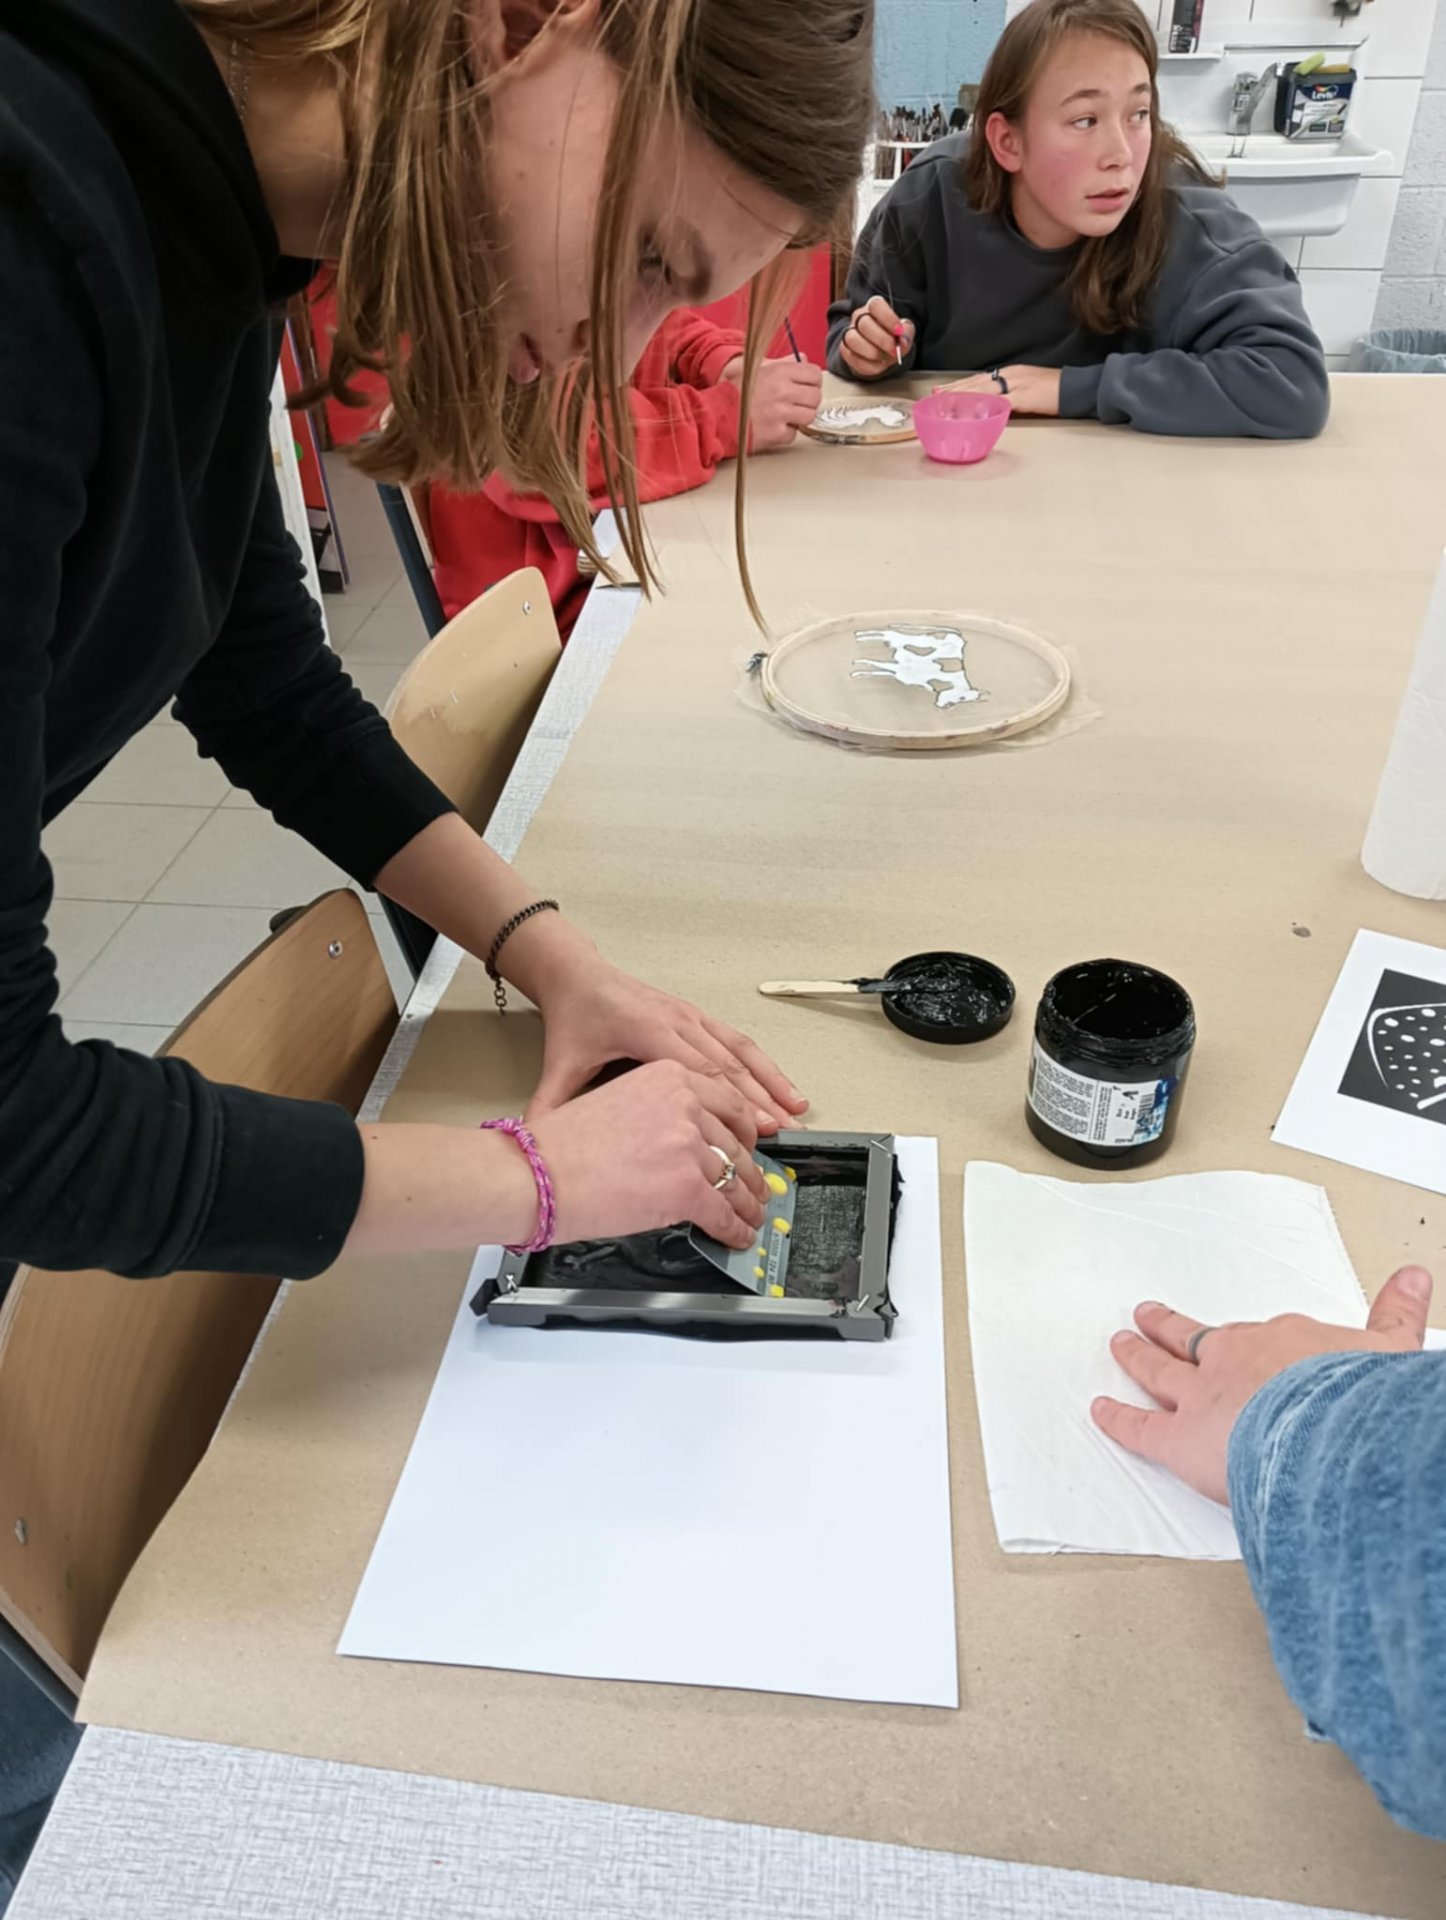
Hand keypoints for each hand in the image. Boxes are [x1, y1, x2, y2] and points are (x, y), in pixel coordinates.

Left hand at [521, 937, 806, 1134]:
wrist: (578, 975)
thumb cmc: (575, 1017)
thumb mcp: (561, 1063)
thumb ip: (553, 1106)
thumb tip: (537, 1145)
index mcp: (649, 1033)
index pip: (699, 1074)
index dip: (731, 1104)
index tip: (755, 1133)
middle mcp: (678, 1022)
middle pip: (728, 1067)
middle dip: (760, 1102)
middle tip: (786, 1135)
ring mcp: (692, 1018)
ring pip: (741, 1053)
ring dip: (771, 1083)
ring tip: (799, 1112)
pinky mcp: (697, 1017)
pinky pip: (738, 1042)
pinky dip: (764, 1064)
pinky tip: (785, 1087)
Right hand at [530, 1061, 767, 1248]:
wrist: (536, 1174)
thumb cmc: (560, 1147)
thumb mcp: (619, 1103)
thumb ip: (661, 1115)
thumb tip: (684, 1146)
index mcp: (669, 1077)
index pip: (727, 1103)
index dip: (744, 1133)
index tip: (748, 1146)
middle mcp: (685, 1105)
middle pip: (736, 1142)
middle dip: (749, 1172)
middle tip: (755, 1187)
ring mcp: (689, 1146)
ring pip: (734, 1180)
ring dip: (747, 1204)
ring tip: (751, 1215)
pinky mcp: (687, 1187)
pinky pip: (723, 1212)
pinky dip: (734, 1228)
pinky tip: (737, 1235)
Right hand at [744, 358, 823, 451]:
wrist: (717, 416)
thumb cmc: (735, 393)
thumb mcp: (758, 369)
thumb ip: (783, 364)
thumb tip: (805, 360)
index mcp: (779, 372)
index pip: (814, 374)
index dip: (813, 382)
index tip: (806, 387)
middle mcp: (782, 391)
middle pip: (815, 397)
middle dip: (809, 401)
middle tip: (797, 404)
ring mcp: (780, 414)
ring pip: (809, 416)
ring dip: (800, 417)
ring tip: (787, 416)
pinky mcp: (776, 434)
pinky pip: (793, 434)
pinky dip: (786, 433)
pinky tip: (774, 427)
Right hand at [839, 296, 914, 379]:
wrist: (883, 352)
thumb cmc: (893, 338)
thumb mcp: (905, 332)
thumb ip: (906, 333)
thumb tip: (903, 341)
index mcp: (874, 307)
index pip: (876, 305)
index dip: (888, 318)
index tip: (899, 331)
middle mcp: (859, 317)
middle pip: (864, 323)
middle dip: (882, 340)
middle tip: (894, 350)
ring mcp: (849, 333)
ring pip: (853, 339)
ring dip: (872, 352)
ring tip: (885, 358)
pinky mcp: (845, 350)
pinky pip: (851, 357)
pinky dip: (867, 365)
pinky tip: (878, 365)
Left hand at [945, 366, 1060, 415]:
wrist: (1074, 387)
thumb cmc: (1053, 389)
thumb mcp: (1027, 387)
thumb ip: (1010, 393)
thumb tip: (993, 403)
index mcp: (1011, 372)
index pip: (980, 378)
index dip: (960, 385)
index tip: (942, 390)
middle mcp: (1011, 375)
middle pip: (977, 382)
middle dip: (955, 389)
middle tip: (936, 395)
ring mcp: (1017, 385)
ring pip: (984, 389)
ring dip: (964, 396)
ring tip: (946, 402)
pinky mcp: (1024, 397)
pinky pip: (1002, 402)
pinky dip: (986, 406)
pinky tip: (974, 410)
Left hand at [1091, 1266, 1434, 1505]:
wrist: (1329, 1431)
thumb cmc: (1357, 1398)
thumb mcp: (1389, 1348)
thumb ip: (1396, 1314)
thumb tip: (1415, 1278)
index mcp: (1283, 1343)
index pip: (1259, 1338)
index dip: (1246, 1340)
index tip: (1241, 1336)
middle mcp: (1235, 1361)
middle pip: (1195, 1339)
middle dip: (1169, 1327)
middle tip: (1147, 1315)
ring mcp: (1202, 1397)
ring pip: (1160, 1370)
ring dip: (1138, 1355)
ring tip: (1121, 1343)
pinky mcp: (1181, 1439)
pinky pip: (1141, 1427)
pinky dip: (1118, 1420)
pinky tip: (1101, 1411)